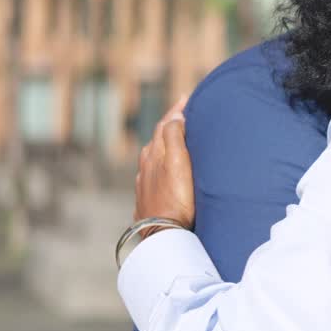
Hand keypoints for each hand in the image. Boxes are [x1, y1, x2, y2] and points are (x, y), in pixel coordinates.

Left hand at [134, 94, 194, 233]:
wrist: (163, 233)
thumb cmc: (175, 198)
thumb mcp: (177, 162)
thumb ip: (174, 136)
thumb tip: (175, 116)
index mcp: (153, 152)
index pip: (165, 124)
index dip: (176, 111)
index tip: (186, 98)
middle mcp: (145, 165)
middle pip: (158, 138)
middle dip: (171, 125)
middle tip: (184, 115)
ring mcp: (144, 182)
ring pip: (153, 156)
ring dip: (165, 144)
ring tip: (177, 140)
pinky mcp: (147, 198)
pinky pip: (153, 173)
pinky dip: (161, 163)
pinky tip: (165, 170)